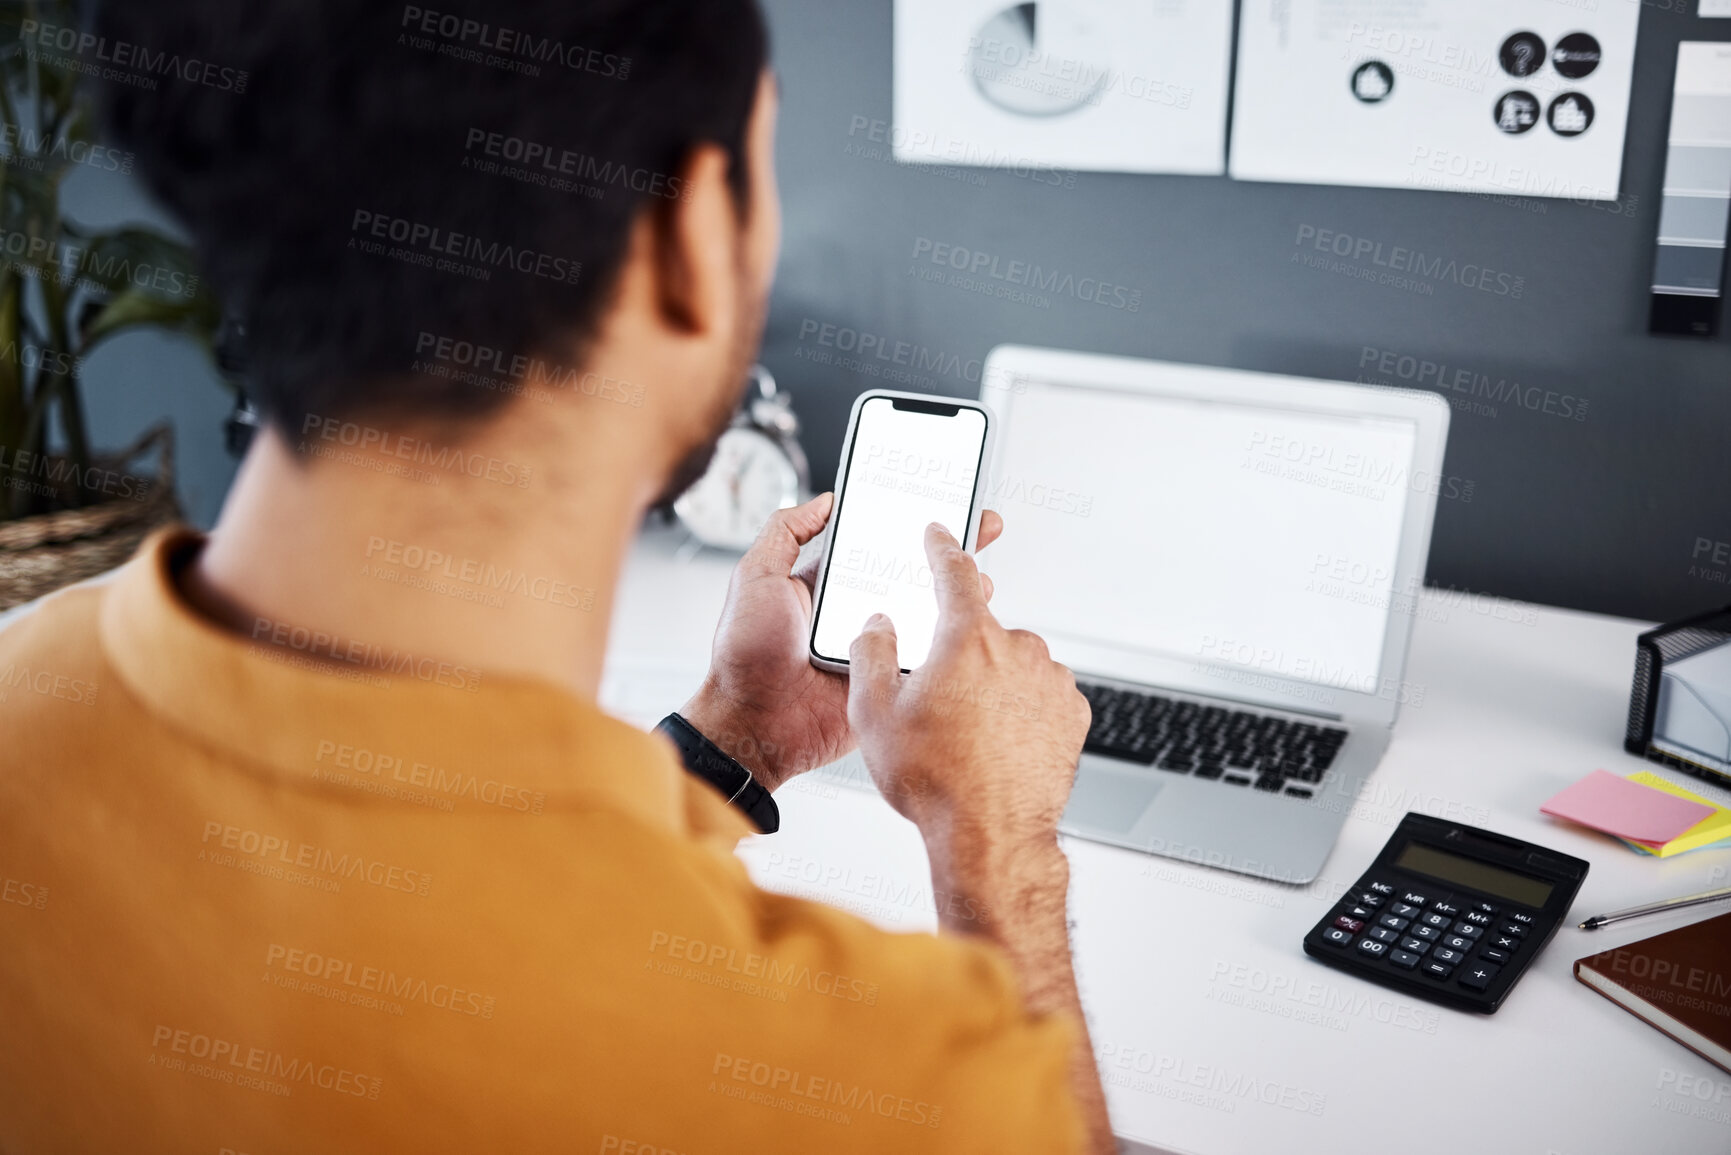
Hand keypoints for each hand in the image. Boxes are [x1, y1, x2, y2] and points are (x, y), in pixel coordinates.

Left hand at [681, 494, 1004, 792]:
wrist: (752, 723)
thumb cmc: (743, 655)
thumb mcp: (756, 577)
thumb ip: (784, 533)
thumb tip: (823, 501)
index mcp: (831, 585)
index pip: (879, 545)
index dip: (908, 524)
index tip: (938, 499)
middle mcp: (858, 612)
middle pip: (913, 575)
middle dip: (949, 552)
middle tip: (982, 526)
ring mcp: (878, 647)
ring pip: (929, 615)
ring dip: (958, 595)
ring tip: (984, 573)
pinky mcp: (890, 680)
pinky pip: (926, 659)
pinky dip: (950, 644)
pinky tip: (971, 625)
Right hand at [846, 524, 1111, 1153]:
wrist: (991, 839)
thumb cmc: (935, 783)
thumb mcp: (875, 716)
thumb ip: (871, 655)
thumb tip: (878, 625)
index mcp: (967, 639)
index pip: (955, 572)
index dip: (942, 549)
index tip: (940, 536)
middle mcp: (1017, 650)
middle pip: (983, 630)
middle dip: (961, 654)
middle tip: (937, 702)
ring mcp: (1051, 681)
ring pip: (1014, 664)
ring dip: (994, 683)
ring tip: (968, 735)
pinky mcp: (1073, 713)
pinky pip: (1041, 695)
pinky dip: (1022, 709)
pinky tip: (998, 745)